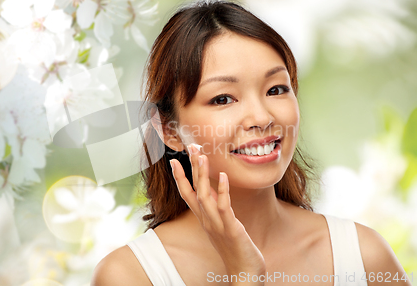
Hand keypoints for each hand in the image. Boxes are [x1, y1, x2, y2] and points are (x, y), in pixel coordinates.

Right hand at [169, 144, 265, 278]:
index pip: (187, 194)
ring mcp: (216, 224)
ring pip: (204, 196)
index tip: (175, 160)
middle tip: (191, 148)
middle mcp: (206, 220)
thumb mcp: (222, 224)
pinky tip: (223, 176)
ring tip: (203, 156)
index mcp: (203, 218)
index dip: (180, 177)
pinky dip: (222, 191)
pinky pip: (223, 207)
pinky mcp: (230, 228)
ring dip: (202, 175)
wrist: (243, 272)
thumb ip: (216, 207)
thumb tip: (215, 189)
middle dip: (191, 168)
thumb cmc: (234, 247)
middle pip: (193, 190)